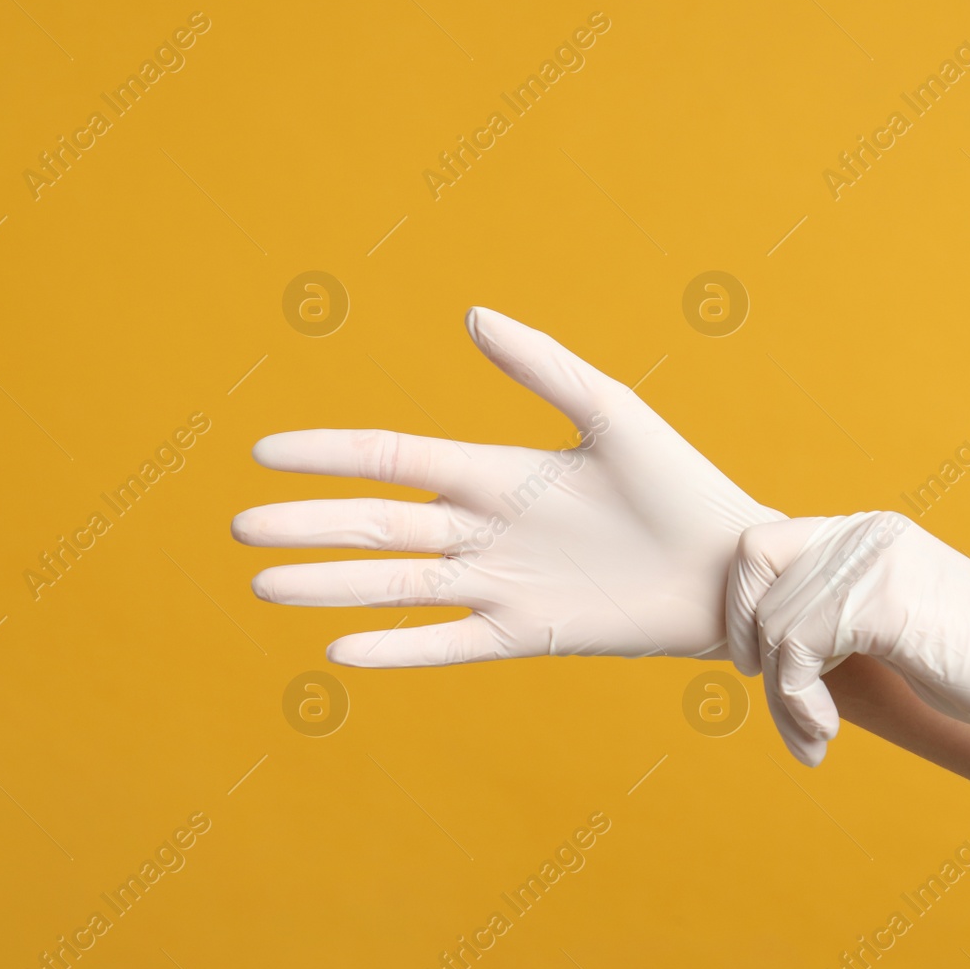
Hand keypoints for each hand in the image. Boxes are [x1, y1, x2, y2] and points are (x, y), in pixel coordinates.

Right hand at [233, 307, 782, 666]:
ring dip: (330, 586)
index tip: (265, 453)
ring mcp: (501, 584)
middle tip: (239, 527)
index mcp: (497, 472)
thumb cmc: (679, 484)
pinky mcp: (527, 634)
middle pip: (378, 525)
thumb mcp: (612, 413)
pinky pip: (448, 643)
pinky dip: (396, 648)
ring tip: (263, 586)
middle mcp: (485, 529)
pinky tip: (339, 652)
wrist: (730, 569)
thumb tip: (471, 316)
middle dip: (309, 525)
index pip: (393, 460)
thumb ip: (542, 367)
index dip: (330, 456)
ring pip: (397, 585)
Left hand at [725, 511, 969, 824]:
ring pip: (772, 626)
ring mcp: (875, 561)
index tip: (758, 668)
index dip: (740, 608)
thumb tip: (753, 642)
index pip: (759, 547)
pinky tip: (827, 733)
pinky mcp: (885, 602)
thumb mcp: (891, 627)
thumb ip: (833, 614)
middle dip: (758, 663)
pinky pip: (796, 649)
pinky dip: (797, 700)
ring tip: (815, 736)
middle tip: (794, 718)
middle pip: (756, 588)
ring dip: (782, 697)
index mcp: (866, 533)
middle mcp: (865, 533)